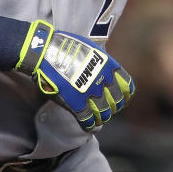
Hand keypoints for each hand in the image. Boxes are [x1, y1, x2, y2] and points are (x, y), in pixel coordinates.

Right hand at [17, 20, 134, 130]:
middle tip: (108, 109)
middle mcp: (103, 81)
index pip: (126, 86)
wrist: (46, 52)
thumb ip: (101, 61)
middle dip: (113, 107)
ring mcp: (90, 93)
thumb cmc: (66, 46)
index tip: (122, 98)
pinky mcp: (76, 103)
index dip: (125, 95)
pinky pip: (87, 120)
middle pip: (116, 102)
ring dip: (102, 117)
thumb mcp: (91, 48)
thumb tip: (105, 68)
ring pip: (104, 113)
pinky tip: (88, 125)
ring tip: (99, 119)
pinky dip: (89, 125)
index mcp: (109, 66)